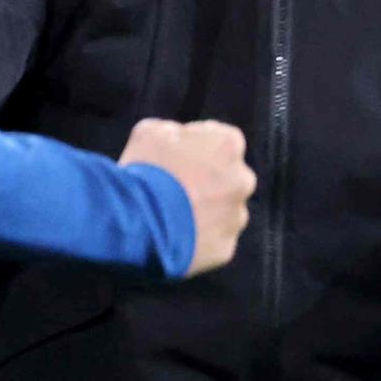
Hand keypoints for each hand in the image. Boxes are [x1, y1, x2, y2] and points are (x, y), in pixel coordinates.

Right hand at [121, 118, 252, 274]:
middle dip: (208, 182)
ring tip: (172, 218)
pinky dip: (199, 240)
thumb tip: (179, 140)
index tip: (176, 159)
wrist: (137, 222)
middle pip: (228, 178)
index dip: (196, 149)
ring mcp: (236, 217)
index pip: (220, 140)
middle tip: (176, 190)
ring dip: (206, 213)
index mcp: (229, 144)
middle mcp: (243, 180)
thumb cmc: (145, 170)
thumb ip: (174, 131)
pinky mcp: (226, 249)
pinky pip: (214, 241)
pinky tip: (175, 238)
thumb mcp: (150, 131)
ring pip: (224, 213)